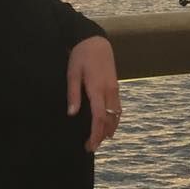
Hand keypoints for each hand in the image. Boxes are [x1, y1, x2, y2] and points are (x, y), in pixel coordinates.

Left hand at [67, 36, 121, 152]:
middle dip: (102, 136)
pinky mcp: (116, 87)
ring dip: (109, 129)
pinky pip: (118, 108)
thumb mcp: (72, 73)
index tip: (89, 145)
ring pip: (116, 115)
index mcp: (97, 89)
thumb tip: (72, 114)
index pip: (99, 117)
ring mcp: (114, 89)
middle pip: (110, 120)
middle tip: (91, 147)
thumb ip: (73, 94)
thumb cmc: (81, 56)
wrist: (96, 41)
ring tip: (100, 139)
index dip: (95, 134)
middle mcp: (109, 91)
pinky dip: (114, 119)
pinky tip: (108, 125)